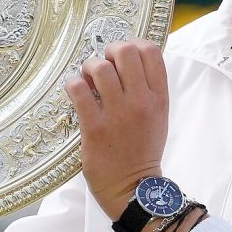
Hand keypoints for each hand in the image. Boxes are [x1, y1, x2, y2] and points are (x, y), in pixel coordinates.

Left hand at [64, 38, 169, 220]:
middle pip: (126, 52)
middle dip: (110, 51)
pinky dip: (73, 84)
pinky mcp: (94, 126)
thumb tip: (129, 60)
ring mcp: (117, 113)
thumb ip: (148, 89)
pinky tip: (76, 92)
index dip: (133, 44)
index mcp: (158, 98)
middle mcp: (140, 102)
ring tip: (88, 80)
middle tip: (104, 65)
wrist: (132, 188)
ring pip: (100, 67)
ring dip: (89, 67)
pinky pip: (78, 88)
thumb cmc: (142, 150)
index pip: (150, 52)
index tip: (122, 54)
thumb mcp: (158, 117)